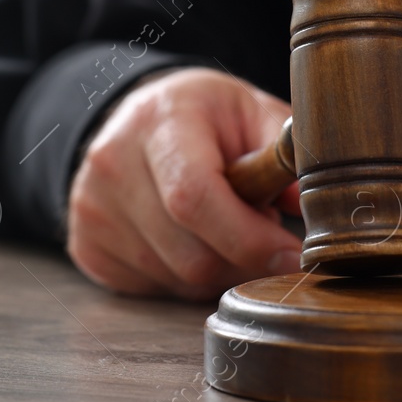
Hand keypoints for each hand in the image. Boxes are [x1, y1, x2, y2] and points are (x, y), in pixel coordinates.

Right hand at [67, 68, 301, 299]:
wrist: (137, 119)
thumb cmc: (205, 119)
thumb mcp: (252, 113)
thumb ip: (283, 155)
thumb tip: (316, 211)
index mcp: (161, 120)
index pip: (194, 197)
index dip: (248, 238)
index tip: (288, 254)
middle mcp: (113, 161)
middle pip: (189, 252)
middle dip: (240, 258)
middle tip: (261, 235)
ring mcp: (91, 206)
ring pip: (174, 277)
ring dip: (217, 270)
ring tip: (223, 230)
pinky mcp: (85, 243)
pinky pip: (151, 287)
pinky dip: (184, 278)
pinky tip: (190, 242)